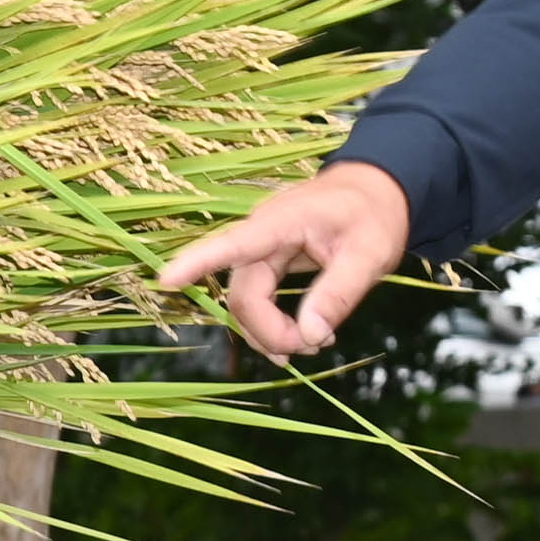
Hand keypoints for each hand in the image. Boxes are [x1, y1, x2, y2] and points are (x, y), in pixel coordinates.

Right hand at [160, 160, 413, 360]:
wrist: (375, 191)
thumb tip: (309, 336)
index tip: (165, 279)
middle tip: (313, 349)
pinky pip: (256, 300)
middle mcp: (261, 235)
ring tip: (313, 346)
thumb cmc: (374, 215)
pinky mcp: (266, 262)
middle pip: (243, 294)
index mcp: (283, 222)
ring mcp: (260, 249)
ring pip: (246, 302)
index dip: (198, 262)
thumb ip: (339, 294)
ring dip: (270, 332)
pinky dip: (273, 324)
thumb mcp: (370, 255)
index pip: (233, 244)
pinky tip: (302, 337)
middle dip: (269, 330)